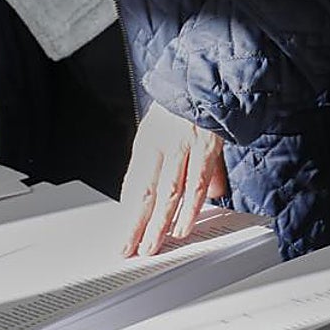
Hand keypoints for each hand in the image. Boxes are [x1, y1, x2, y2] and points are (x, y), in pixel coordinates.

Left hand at [120, 102, 228, 256]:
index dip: (126, 213)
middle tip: (130, 249)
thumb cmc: (184, 109)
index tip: (121, 235)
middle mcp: (161, 145)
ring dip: (160, 225)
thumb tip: (166, 199)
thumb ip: (164, 168)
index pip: (132, 185)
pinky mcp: (207, 148)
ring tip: (152, 246)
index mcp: (146, 143)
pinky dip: (189, 210)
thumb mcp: (162, 133)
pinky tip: (181, 228)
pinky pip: (196, 185)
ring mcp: (184, 146)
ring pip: (169, 194)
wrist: (208, 79)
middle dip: (136, 226)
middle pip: (145, 194)